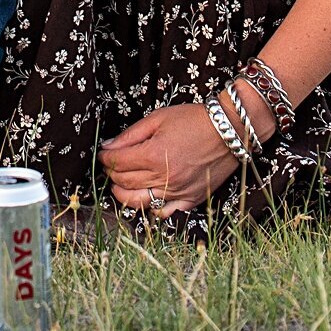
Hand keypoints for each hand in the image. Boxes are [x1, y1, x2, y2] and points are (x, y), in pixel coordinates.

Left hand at [98, 103, 238, 215]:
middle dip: (111, 174)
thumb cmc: (192, 120)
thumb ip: (131, 135)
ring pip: (139, 203)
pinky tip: (145, 197)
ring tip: (119, 185)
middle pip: (124, 183)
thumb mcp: (157, 118)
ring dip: (123, 195)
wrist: (227, 131)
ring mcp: (177, 192)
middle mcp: (164, 178)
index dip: (105, 158)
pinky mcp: (190, 199)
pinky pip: (164, 212)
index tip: (102, 153)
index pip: (117, 163)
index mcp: (153, 155)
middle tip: (109, 166)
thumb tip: (109, 146)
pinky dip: (150, 207)